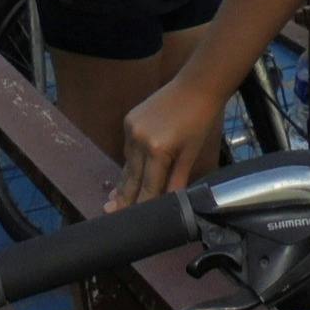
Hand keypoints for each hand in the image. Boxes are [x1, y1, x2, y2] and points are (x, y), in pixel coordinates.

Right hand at [107, 79, 222, 210]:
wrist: (196, 86)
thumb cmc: (200, 120)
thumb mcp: (191, 154)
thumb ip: (178, 180)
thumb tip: (171, 204)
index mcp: (157, 150)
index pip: (148, 187)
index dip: (140, 207)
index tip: (132, 223)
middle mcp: (138, 140)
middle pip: (131, 178)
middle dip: (123, 199)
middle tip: (109, 215)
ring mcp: (131, 128)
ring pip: (128, 163)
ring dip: (125, 181)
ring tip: (114, 201)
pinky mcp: (129, 120)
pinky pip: (128, 148)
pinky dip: (130, 162)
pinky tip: (128, 174)